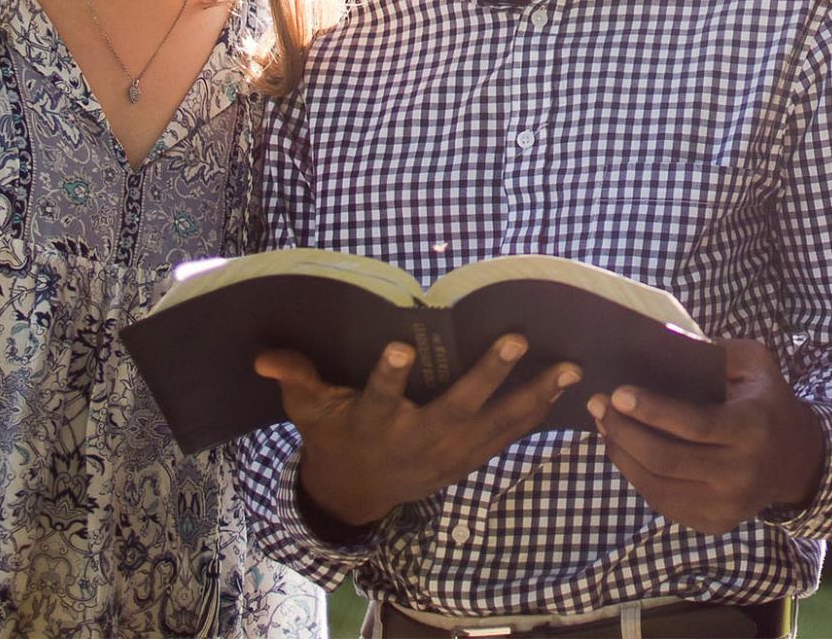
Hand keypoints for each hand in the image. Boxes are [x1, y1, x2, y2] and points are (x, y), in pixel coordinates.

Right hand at [255, 334, 579, 529]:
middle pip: (456, 409)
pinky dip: (534, 414)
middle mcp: (416, 441)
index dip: (390, 375)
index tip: (402, 346)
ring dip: (532, 396)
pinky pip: (506, 437)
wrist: (357, 492)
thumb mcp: (308, 411)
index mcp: (374, 424)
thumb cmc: (333, 436)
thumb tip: (264, 355)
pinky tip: (562, 390)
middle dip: (488, 375)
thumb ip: (295, 378)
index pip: (380, 398)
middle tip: (516, 338)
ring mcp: (448, 454)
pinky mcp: (468, 460)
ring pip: (495, 425)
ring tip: (568, 367)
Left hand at [589, 338, 823, 535]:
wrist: (796, 459)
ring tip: (603, 426)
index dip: (652, 411)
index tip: (617, 393)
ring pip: (658, 486)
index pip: (694, 425)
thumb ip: (716, 350)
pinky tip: (623, 451)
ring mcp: (727, 504)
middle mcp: (741, 472)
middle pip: (667, 459)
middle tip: (598, 406)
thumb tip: (664, 341)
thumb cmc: (767, 401)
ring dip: (622, 454)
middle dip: (624, 431)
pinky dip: (636, 477)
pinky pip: (663, 503)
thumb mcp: (755, 364)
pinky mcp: (714, 523)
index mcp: (752, 428)